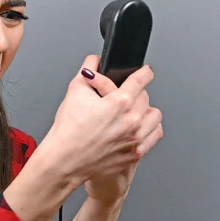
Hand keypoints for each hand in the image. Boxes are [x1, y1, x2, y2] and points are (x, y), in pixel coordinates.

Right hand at [41, 55, 161, 203]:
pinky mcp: (135, 153)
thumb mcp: (74, 92)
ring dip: (146, 111)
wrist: (65, 160)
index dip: (144, 72)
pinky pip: (154, 135)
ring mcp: (135, 138)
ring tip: (133, 112)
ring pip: (154, 116)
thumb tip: (94, 60)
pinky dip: (149, 129)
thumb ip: (87, 70)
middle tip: (125, 95)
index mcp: (119, 102)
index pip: (141, 79)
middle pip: (146, 97)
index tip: (145, 71)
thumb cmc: (68, 131)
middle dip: (136, 93)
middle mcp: (131, 120)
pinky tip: (138, 127)